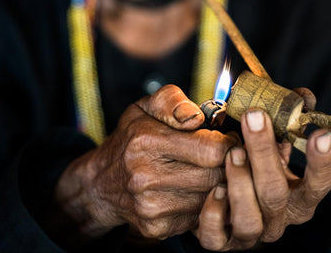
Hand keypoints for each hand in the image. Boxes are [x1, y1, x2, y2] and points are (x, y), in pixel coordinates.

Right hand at [53, 85, 237, 244]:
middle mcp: (146, 177)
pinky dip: (204, 204)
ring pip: (210, 198)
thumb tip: (196, 118)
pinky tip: (196, 189)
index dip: (228, 142)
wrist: (103, 181)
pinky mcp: (156, 228)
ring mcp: (150, 206)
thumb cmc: (133, 136)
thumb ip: (173, 101)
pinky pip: (198, 217)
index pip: (210, 150)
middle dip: (228, 163)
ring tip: (211, 170)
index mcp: (146, 141)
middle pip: (215, 176)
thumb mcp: (146, 106)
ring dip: (219, 184)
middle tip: (227, 154)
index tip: (227, 137)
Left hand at [195, 108, 330, 250]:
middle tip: (254, 116)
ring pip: (250, 220)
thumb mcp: (276, 143)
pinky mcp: (221, 242)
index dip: (321, 161)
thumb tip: (304, 95)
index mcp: (298, 196)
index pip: (319, 184)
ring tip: (232, 153)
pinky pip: (216, 236)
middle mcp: (278, 218)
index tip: (320, 133)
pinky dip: (213, 213)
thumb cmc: (256, 164)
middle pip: (277, 194)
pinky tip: (214, 190)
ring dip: (240, 183)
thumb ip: (289, 118)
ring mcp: (251, 233)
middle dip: (264, 152)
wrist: (230, 204)